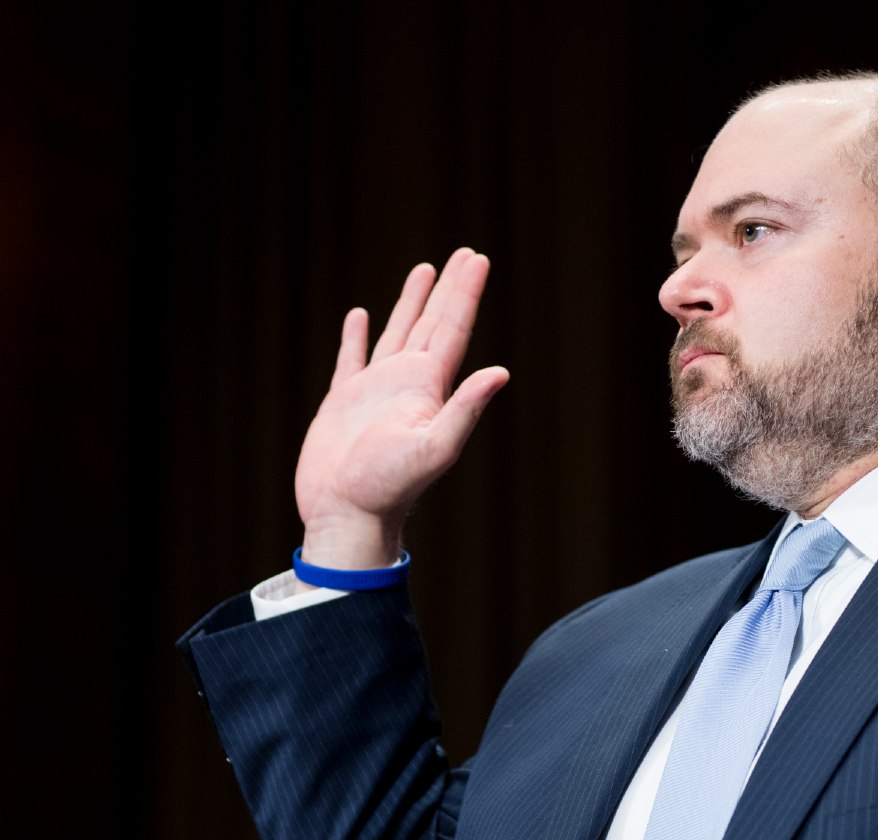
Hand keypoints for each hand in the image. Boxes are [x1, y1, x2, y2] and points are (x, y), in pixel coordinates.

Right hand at [294, 248, 509, 570]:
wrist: (347, 515)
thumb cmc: (390, 487)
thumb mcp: (435, 447)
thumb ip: (466, 409)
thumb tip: (501, 372)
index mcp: (429, 387)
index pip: (454, 329)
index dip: (466, 293)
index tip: (478, 259)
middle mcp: (407, 383)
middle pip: (434, 323)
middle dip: (450, 289)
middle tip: (466, 254)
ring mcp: (376, 391)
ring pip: (397, 333)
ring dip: (412, 303)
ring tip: (424, 270)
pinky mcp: (344, 402)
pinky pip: (352, 358)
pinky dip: (356, 336)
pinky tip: (359, 316)